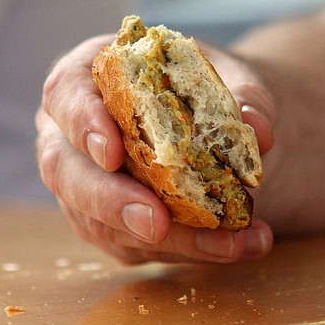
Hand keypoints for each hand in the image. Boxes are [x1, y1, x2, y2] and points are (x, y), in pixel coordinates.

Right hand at [36, 35, 274, 264]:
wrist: (217, 120)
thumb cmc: (207, 84)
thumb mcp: (232, 74)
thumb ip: (246, 95)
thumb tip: (259, 133)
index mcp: (89, 74)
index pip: (66, 94)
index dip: (83, 123)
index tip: (112, 153)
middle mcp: (74, 133)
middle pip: (67, 171)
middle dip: (111, 203)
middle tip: (156, 224)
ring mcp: (86, 185)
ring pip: (102, 223)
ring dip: (171, 240)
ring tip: (232, 242)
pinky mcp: (111, 225)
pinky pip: (139, 246)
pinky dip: (193, 250)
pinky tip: (244, 245)